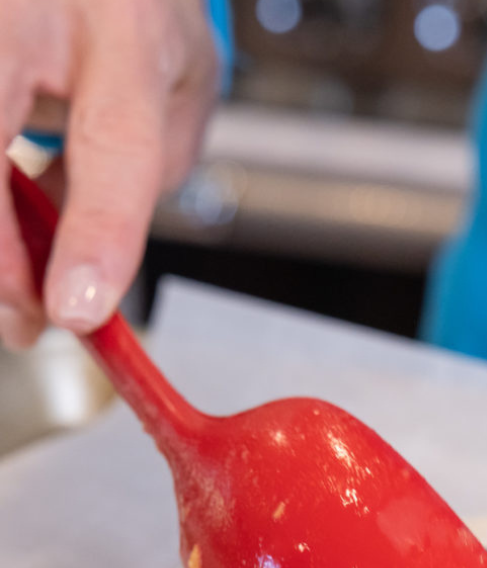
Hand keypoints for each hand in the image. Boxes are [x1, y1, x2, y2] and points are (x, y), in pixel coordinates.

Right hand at [0, 0, 218, 348]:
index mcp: (127, 27)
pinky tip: (4, 229)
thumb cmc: (136, 24)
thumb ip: (125, 185)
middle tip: (25, 317)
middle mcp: (27, 7)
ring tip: (14, 286)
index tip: (75, 310)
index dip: (95, 234)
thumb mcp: (169, 101)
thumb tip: (66, 273)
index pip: (112, 142)